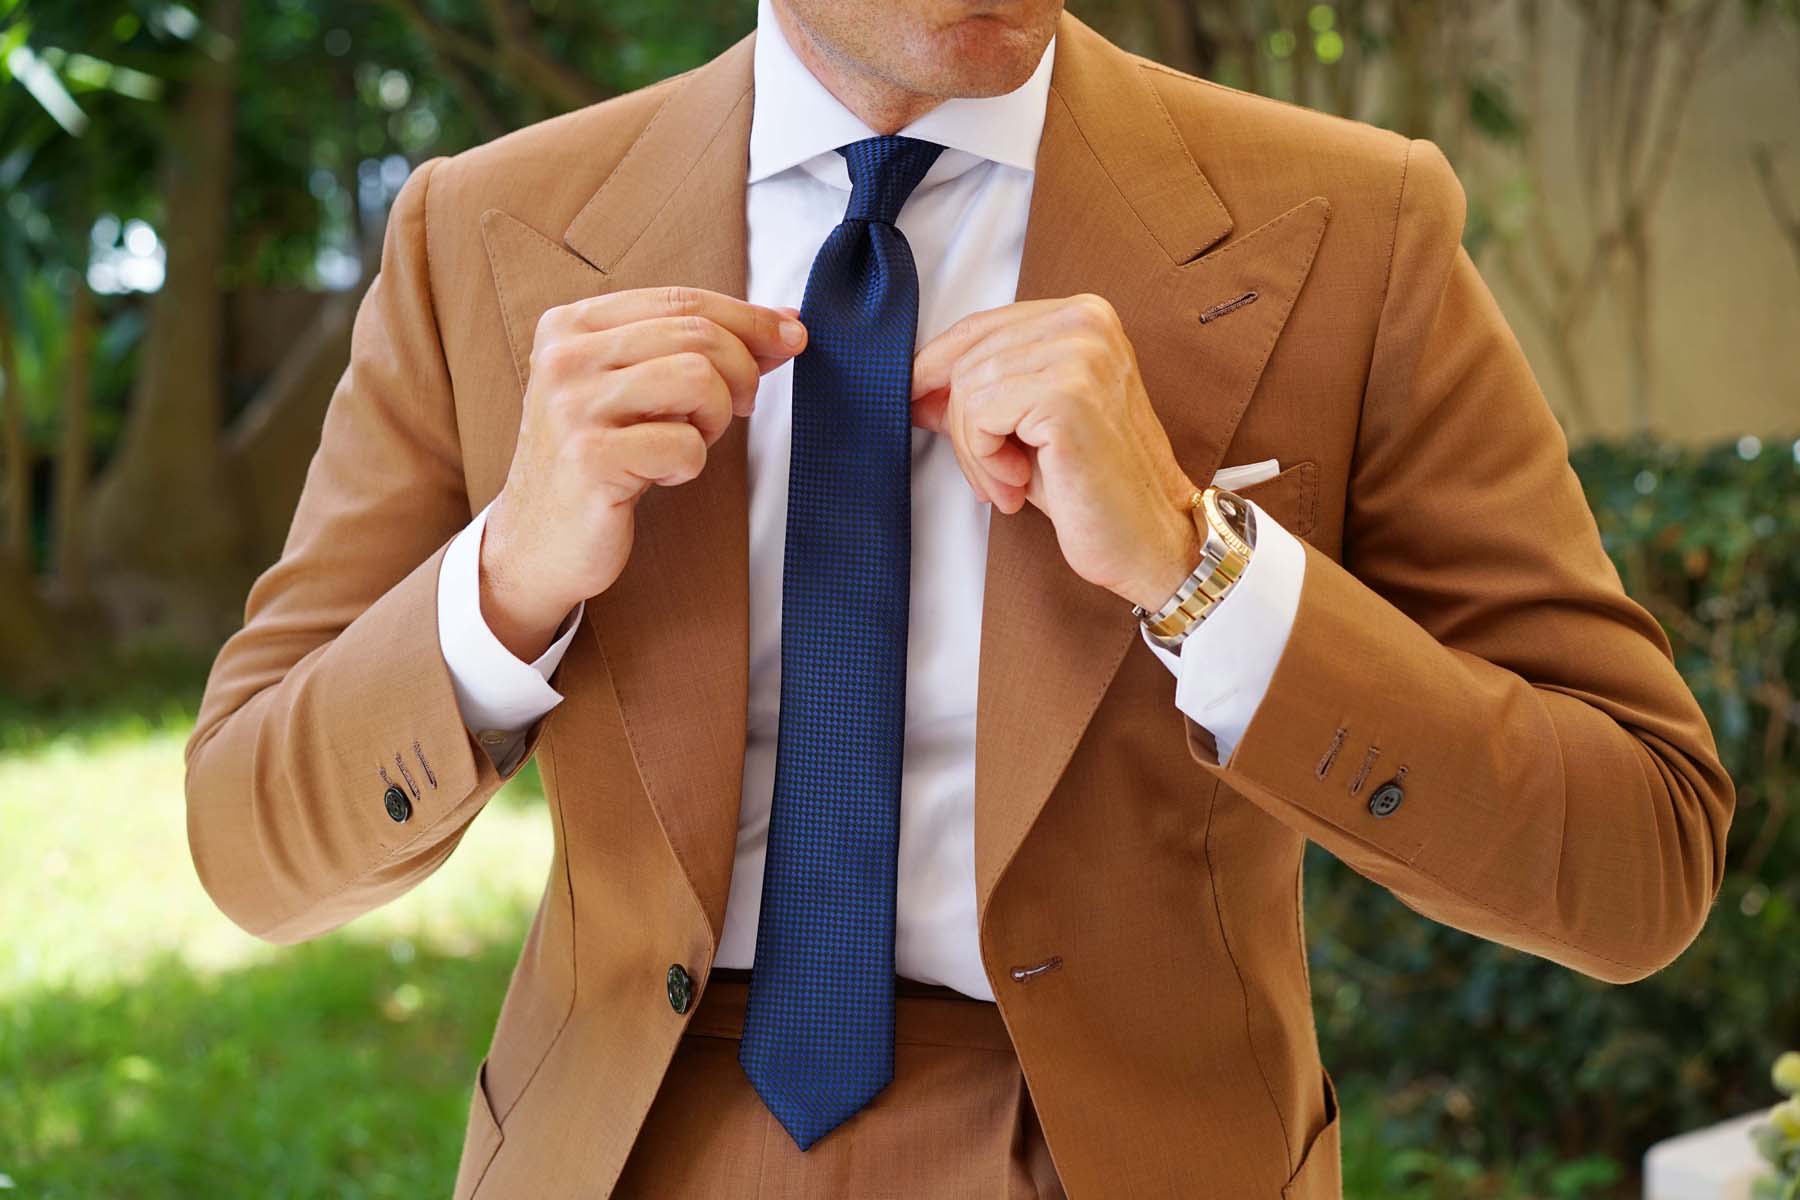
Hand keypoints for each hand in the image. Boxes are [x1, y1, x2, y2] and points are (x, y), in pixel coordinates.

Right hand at [481, 286, 806, 659]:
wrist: (537, 541)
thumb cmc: (600, 458)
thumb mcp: (636, 387)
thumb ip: (696, 348)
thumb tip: (786, 324)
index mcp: (572, 324)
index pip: (682, 300)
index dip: (748, 317)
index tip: (791, 337)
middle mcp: (565, 357)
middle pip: (698, 335)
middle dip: (741, 373)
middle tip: (738, 409)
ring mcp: (572, 407)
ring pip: (699, 380)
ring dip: (716, 419)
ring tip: (689, 441)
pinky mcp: (589, 460)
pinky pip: (686, 445)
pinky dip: (690, 464)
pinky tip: (661, 475)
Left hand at [911, 294, 1200, 609]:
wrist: (1148, 538)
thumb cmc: (1091, 486)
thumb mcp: (1023, 427)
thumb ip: (977, 395)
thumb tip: (916, 385)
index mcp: (1083, 315)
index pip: (979, 325)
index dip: (935, 366)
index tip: (914, 401)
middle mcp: (1085, 321)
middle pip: (967, 357)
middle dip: (960, 425)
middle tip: (989, 475)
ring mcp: (1080, 353)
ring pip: (968, 388)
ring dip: (973, 450)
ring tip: (1006, 483)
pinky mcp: (1067, 393)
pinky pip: (980, 416)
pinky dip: (983, 460)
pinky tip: (1016, 484)